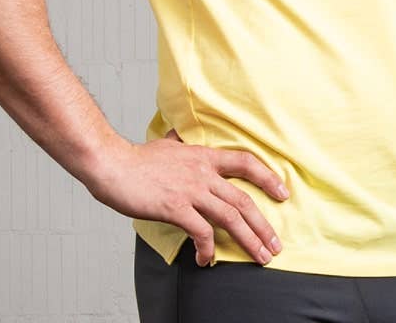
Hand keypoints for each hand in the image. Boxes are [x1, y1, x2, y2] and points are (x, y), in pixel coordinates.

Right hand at [86, 128, 289, 266]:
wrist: (113, 164)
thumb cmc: (138, 158)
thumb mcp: (167, 144)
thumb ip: (180, 142)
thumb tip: (179, 135)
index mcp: (204, 156)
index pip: (245, 162)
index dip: (268, 177)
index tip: (282, 192)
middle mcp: (203, 173)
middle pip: (243, 200)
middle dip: (263, 225)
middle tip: (275, 244)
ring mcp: (190, 190)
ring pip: (230, 218)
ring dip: (248, 240)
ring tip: (260, 257)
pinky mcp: (175, 207)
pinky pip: (201, 232)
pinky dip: (208, 249)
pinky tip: (207, 260)